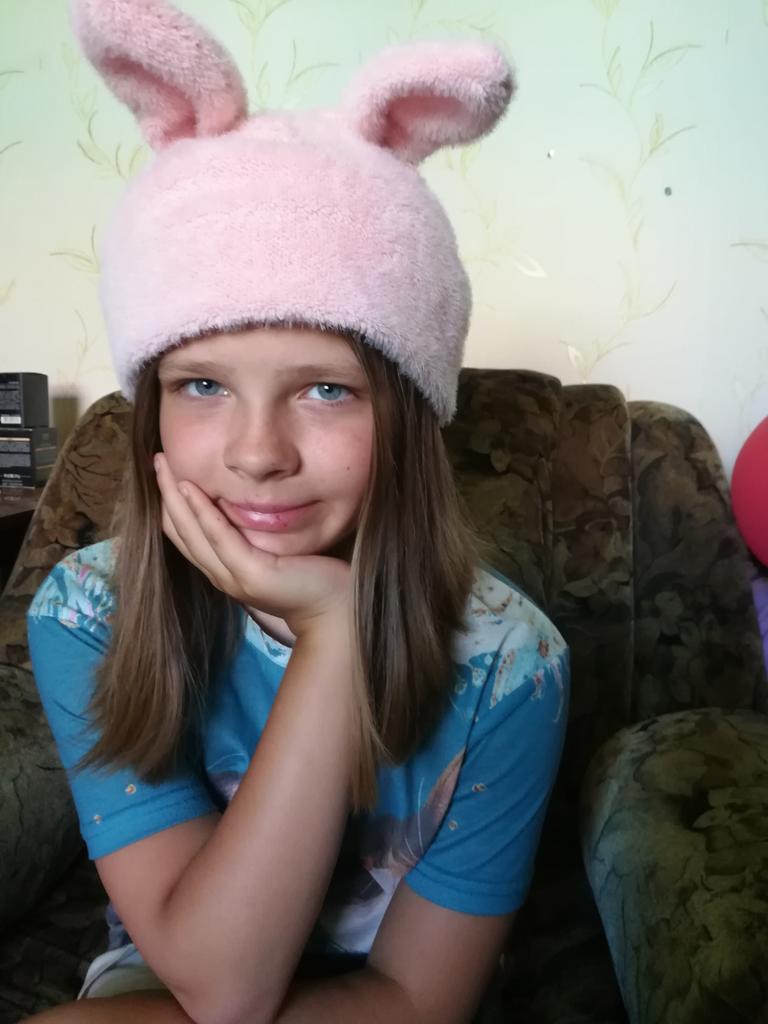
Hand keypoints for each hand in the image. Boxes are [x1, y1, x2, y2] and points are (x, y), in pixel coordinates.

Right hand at [154, 453, 352, 638]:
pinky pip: (219, 536)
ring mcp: (233, 577)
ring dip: (174, 495)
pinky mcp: (251, 574)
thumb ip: (257, 533)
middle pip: (180, 531)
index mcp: (225, 569)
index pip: (185, 535)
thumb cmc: (314, 576)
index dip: (171, 503)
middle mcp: (222, 575)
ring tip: (164, 464)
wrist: (337, 608)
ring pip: (191, 531)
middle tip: (157, 459)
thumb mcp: (275, 550)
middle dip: (166, 493)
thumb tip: (248, 502)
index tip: (166, 471)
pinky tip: (190, 486)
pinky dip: (201, 511)